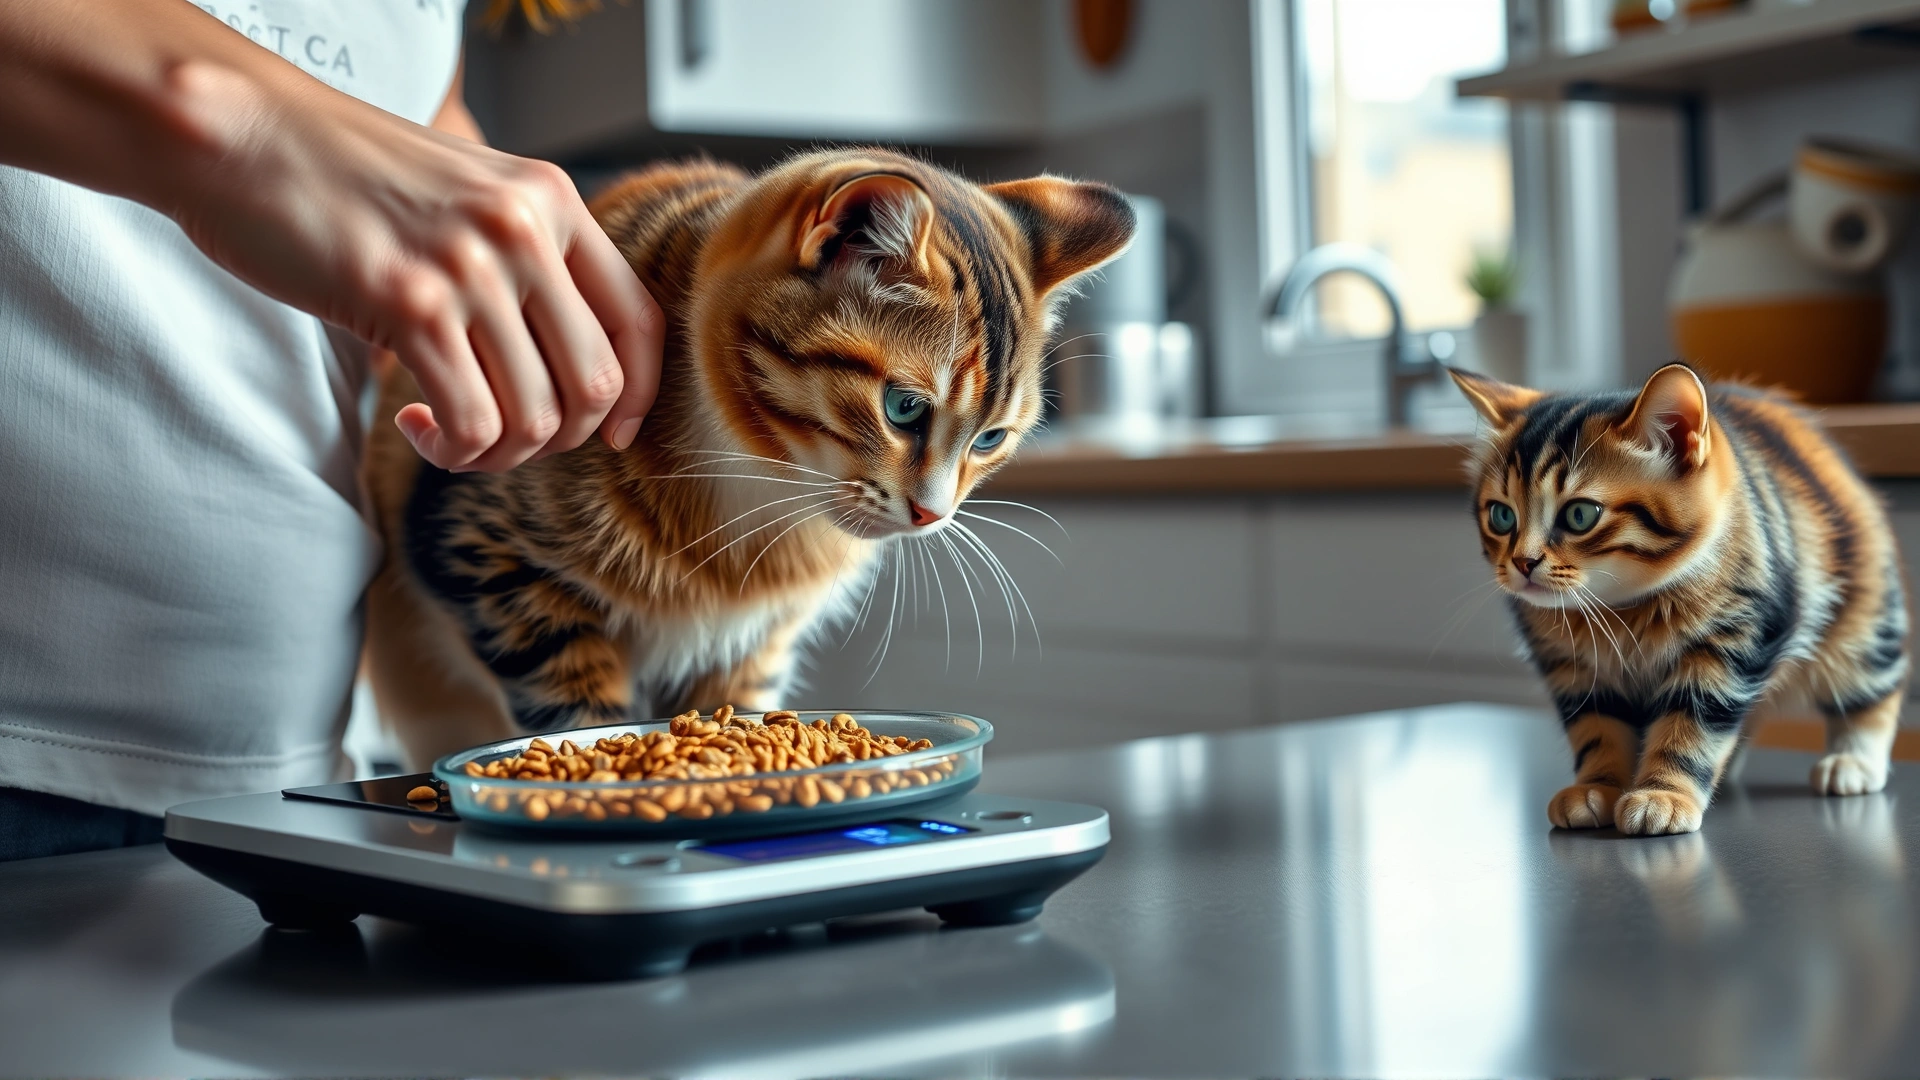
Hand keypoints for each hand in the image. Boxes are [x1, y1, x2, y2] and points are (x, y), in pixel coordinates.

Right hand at [162, 64, 662, 471]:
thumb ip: (522, 254)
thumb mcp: (466, 193)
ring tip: (448, 434)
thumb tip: (560, 365)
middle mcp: (526, 231)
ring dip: (495, 453)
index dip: (636, 396)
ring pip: (535, 416)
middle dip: (557, 438)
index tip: (612, 436)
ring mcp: (472, 267)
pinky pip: (472, 424)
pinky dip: (452, 450)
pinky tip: (414, 423)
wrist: (242, 134)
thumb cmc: (345, 176)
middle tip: (500, 435)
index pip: (639, 321)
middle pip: (594, 384)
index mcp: (552, 200)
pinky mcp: (409, 305)